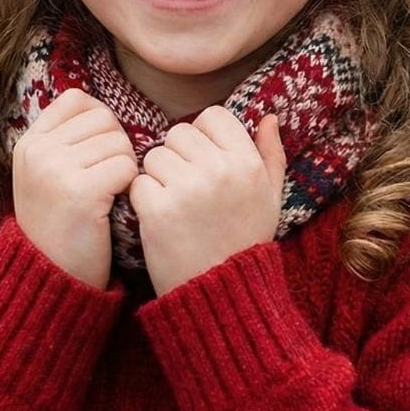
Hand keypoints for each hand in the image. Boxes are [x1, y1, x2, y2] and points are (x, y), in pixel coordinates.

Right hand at [12, 88, 137, 290]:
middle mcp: (38, 152)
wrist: (50, 278)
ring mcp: (56, 170)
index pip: (77, 99)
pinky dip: (129, 185)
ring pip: (119, 141)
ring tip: (107, 193)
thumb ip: (65, 140)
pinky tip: (113, 204)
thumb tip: (103, 108)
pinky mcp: (80, 192)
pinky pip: (126, 166)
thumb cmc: (60, 224)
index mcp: (29, 143)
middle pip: (104, 117)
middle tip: (107, 177)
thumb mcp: (46, 175)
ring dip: (125, 166)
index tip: (98, 150)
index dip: (99, 119)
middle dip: (116, 144)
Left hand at [128, 108, 285, 296]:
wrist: (222, 295)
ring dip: (159, 176)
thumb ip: (271, 153)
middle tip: (189, 187)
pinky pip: (138, 182)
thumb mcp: (271, 196)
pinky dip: (144, 199)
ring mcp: (187, 189)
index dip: (204, 136)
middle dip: (179, 156)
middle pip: (179, 132)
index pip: (212, 115)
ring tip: (177, 203)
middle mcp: (219, 170)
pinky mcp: (158, 210)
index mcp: (247, 162)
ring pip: (155, 155)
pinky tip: (162, 218)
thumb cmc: (246, 240)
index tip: (206, 161)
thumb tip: (268, 116)